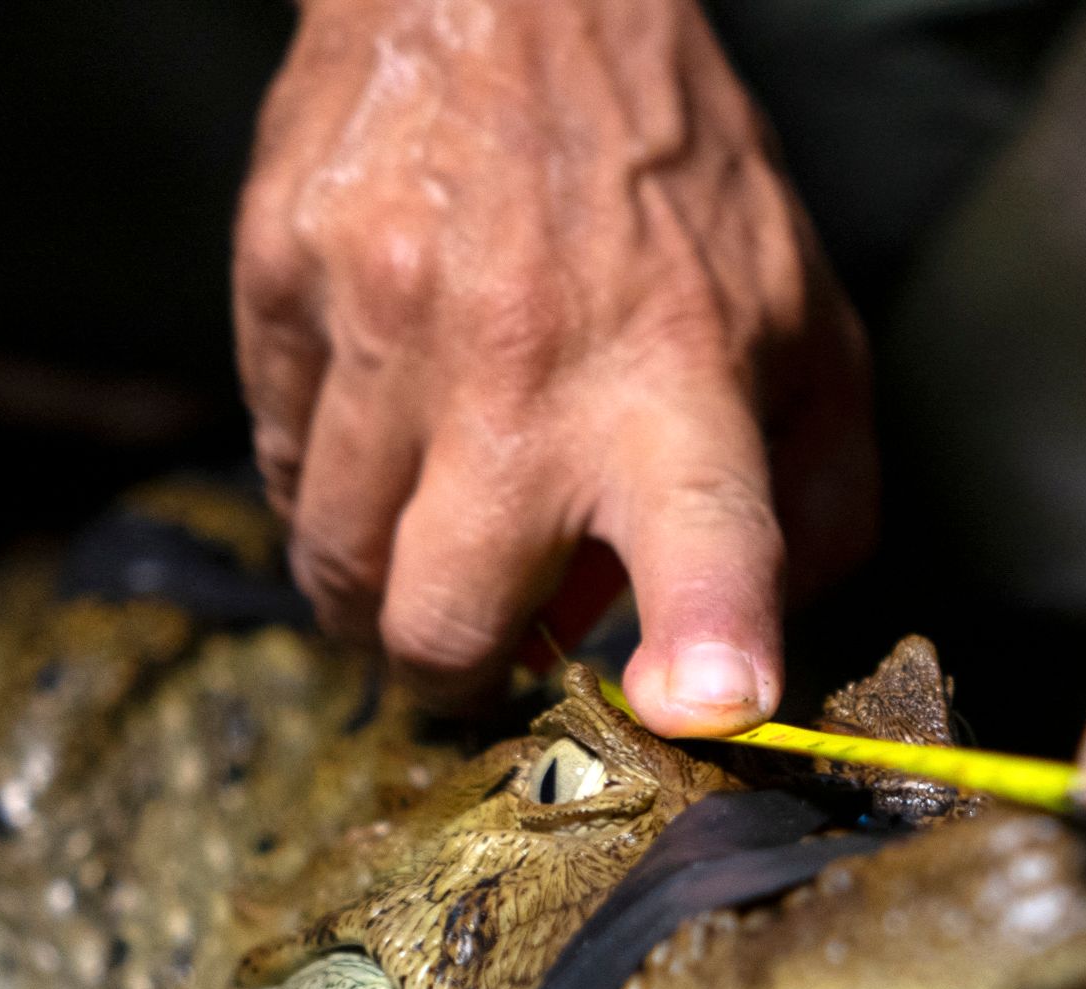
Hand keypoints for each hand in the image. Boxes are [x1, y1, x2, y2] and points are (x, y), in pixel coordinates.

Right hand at [233, 0, 873, 729]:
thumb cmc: (676, 188)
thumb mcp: (804, 329)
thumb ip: (810, 508)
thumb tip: (752, 668)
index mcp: (682, 382)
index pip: (711, 532)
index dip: (709, 636)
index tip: (700, 703)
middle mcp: (527, 365)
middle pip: (444, 621)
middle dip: (453, 670)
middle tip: (480, 639)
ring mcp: (387, 321)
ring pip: (334, 564)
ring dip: (372, 590)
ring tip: (427, 528)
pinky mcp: (282, 279)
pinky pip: (275, 462)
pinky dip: (324, 483)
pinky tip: (383, 420)